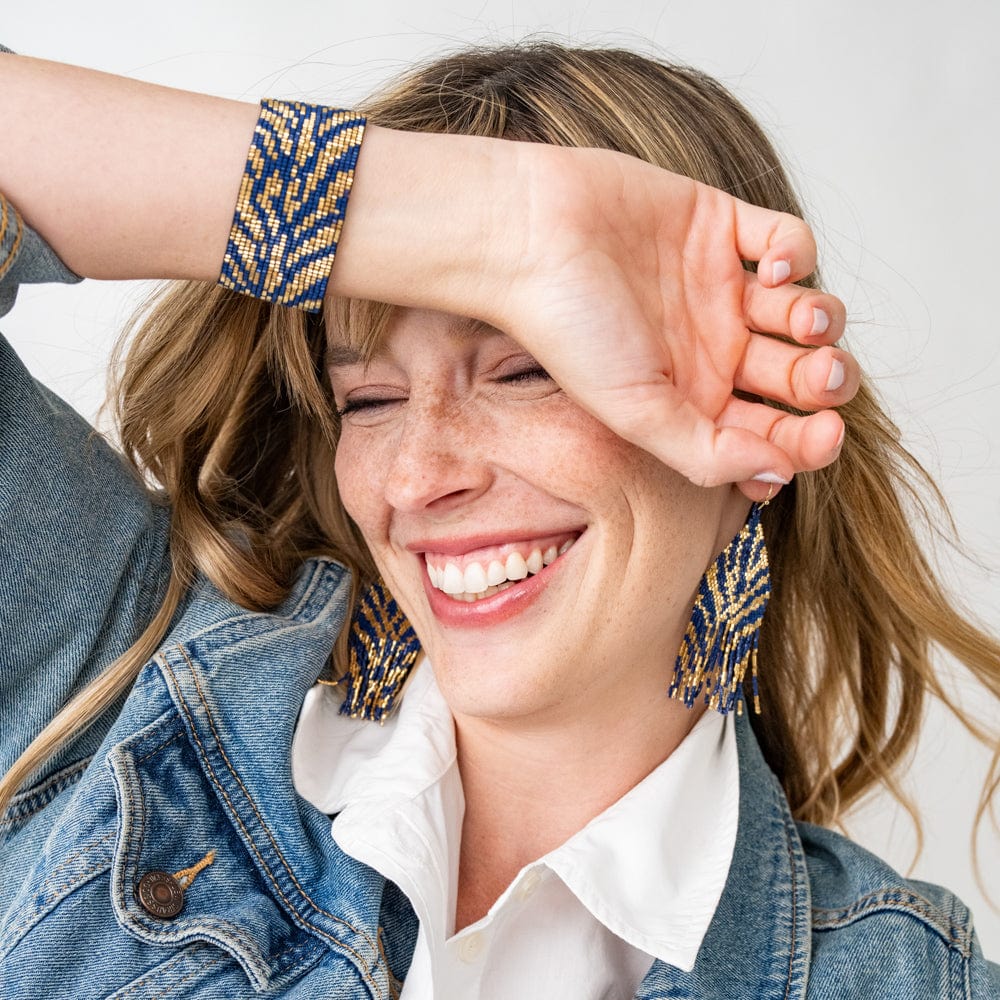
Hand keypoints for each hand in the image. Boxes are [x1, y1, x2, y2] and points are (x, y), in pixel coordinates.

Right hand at [488, 144, 855, 497]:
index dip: (807, 441)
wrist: (530, 238)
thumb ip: (704, 454)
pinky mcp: (719, 225)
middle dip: (825, 381)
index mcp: (691, 398)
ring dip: (823, 320)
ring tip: (801, 319)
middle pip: (796, 375)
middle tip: (825, 376)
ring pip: (803, 310)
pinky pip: (786, 242)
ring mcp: (718, 286)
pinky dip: (798, 255)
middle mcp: (710, 347)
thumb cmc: (567, 329)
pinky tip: (775, 270)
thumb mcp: (634, 412)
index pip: (768, 432)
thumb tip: (776, 476)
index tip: (825, 435)